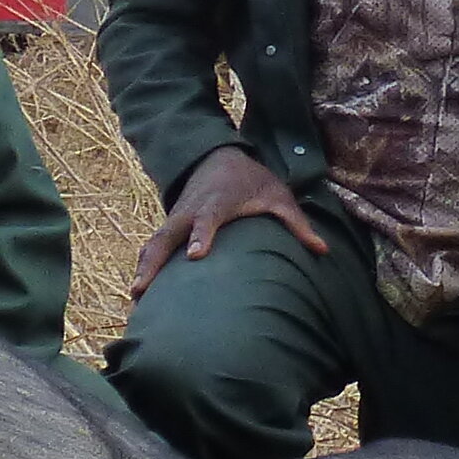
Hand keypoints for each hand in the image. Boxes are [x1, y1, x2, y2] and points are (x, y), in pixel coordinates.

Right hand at [131, 146, 327, 294]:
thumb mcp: (279, 197)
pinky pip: (153, 246)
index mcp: (217, 202)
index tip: (196, 256)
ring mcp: (176, 219)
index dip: (201, 235)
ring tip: (135, 299)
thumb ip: (298, 224)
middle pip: (167, 236)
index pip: (207, 219)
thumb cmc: (253, 181)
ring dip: (144, 268)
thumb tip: (323, 250)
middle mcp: (190, 211)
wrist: (218, 158)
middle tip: (141, 290)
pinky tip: (139, 293)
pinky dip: (144, 265)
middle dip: (154, 262)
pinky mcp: (170, 226)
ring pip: (154, 244)